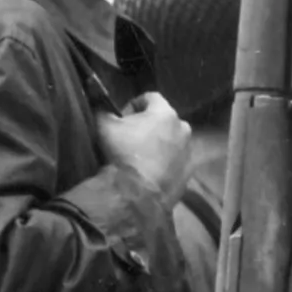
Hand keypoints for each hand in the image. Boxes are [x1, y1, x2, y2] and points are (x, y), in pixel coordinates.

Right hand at [96, 92, 192, 208]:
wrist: (138, 193)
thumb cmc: (123, 153)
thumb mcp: (105, 127)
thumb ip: (104, 113)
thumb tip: (103, 110)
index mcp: (165, 113)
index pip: (151, 97)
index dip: (134, 105)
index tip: (122, 118)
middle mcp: (183, 128)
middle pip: (164, 120)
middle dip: (149, 126)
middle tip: (131, 138)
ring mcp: (188, 152)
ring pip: (172, 142)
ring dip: (159, 145)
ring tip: (141, 158)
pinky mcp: (189, 173)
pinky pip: (176, 162)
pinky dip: (166, 164)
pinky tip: (150, 174)